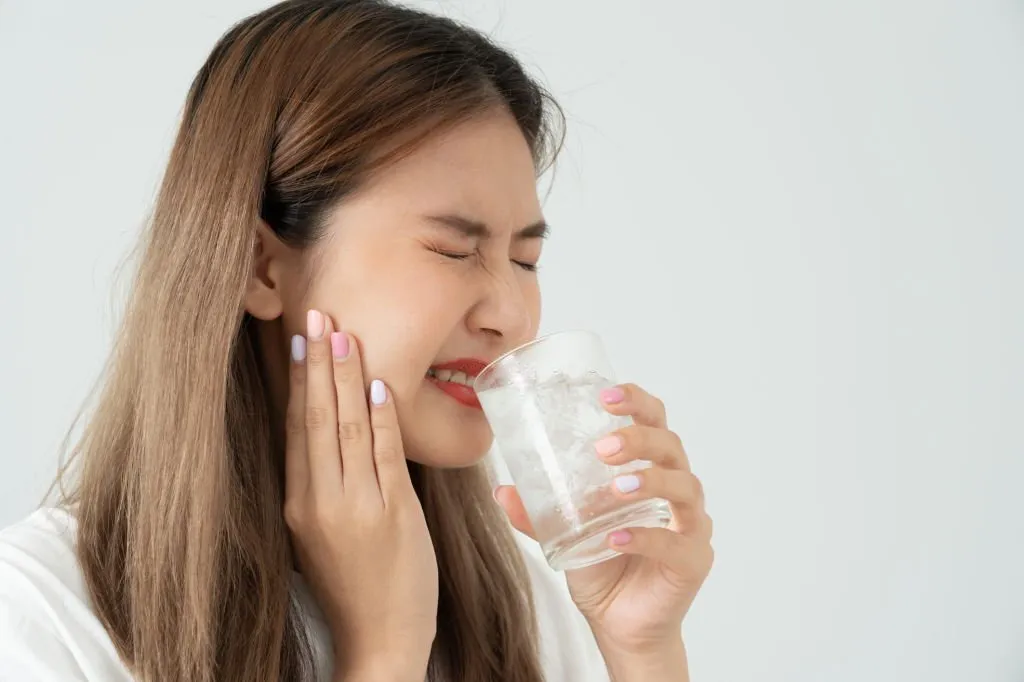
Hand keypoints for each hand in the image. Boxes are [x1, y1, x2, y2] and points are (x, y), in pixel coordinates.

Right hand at [284, 309, 437, 680]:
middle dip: (317, 362)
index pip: (295, 427)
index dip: (296, 380)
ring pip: (347, 426)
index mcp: (299, 504)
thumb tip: (334, 432)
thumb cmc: (355, 586)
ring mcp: (355, 506)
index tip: (295, 339)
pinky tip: (380, 382)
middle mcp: (320, 501)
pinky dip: (382, 415)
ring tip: (343, 331)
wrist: (379, 640)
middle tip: (316, 314)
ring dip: (346, 375)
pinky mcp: (392, 514)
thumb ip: (325, 484)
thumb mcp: (322, 534)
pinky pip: (385, 454)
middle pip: (316, 417)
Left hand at [495, 383, 712, 655]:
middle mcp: (677, 490)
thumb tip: (500, 491)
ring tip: (615, 488)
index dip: (637, 401)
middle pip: (671, 446)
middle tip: (604, 448)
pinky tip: (616, 537)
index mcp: (650, 468)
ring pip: (685, 487)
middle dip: (639, 439)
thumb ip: (537, 512)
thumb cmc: (602, 565)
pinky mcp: (692, 561)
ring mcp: (690, 524)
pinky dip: (645, 537)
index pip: (654, 421)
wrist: (619, 624)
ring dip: (649, 481)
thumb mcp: (563, 533)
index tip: (606, 394)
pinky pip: (677, 543)